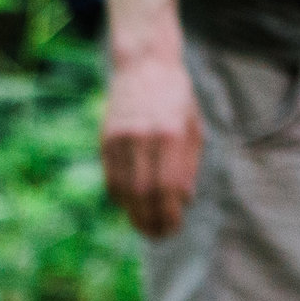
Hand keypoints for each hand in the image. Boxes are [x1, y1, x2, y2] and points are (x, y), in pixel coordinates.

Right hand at [101, 52, 203, 237]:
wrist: (145, 65)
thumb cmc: (176, 99)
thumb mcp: (193, 128)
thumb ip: (188, 166)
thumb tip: (183, 202)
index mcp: (171, 134)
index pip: (168, 188)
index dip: (170, 215)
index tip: (173, 229)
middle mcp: (144, 136)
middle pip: (144, 194)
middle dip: (152, 220)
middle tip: (159, 235)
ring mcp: (121, 138)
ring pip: (124, 190)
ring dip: (135, 214)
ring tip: (146, 226)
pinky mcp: (106, 139)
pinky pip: (111, 179)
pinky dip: (122, 198)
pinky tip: (132, 205)